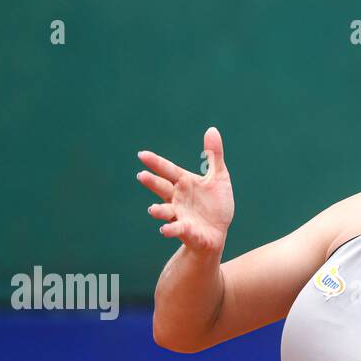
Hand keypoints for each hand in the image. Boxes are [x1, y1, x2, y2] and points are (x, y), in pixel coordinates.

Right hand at [137, 126, 233, 253]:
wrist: (217, 232)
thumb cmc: (215, 204)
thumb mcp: (218, 177)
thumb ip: (214, 156)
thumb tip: (212, 129)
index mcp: (184, 182)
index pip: (168, 170)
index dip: (156, 163)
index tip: (142, 155)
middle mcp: (177, 198)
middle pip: (162, 188)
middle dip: (152, 183)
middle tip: (141, 175)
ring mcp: (180, 214)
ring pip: (165, 211)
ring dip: (159, 210)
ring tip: (152, 210)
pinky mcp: (186, 230)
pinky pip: (177, 229)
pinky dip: (171, 229)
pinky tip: (164, 230)